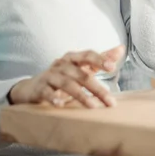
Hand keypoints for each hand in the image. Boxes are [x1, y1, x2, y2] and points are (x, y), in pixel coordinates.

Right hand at [8, 45, 124, 107]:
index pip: (88, 55)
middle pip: (81, 74)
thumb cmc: (63, 76)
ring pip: (67, 84)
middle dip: (97, 88)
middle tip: (111, 101)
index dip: (100, 59)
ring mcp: (50, 76)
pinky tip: (61, 105)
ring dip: (81, 95)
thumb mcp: (81, 66)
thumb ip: (101, 58)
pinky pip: (47, 93)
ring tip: (93, 106)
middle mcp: (61, 64)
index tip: (112, 67)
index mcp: (73, 58)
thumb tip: (121, 49)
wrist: (33, 87)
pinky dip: (54, 98)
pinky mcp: (40, 88)